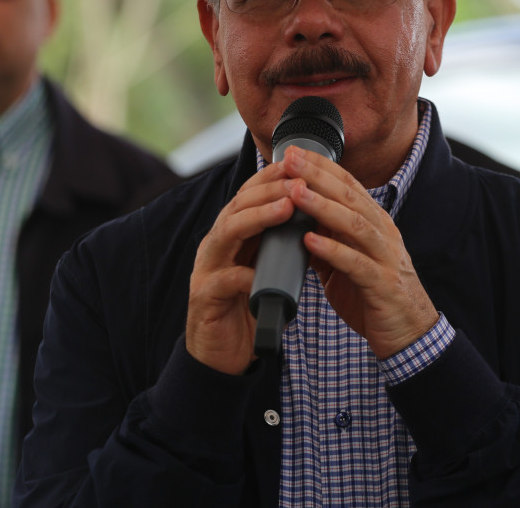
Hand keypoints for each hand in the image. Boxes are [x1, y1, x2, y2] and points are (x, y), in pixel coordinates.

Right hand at [185, 162, 295, 374]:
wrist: (223, 354)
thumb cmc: (248, 306)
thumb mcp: (266, 267)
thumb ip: (279, 242)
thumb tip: (313, 213)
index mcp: (232, 235)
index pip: (249, 195)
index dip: (272, 178)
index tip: (300, 164)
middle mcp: (216, 245)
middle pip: (238, 205)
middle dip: (269, 190)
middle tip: (299, 181)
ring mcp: (207, 270)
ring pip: (227, 233)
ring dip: (257, 217)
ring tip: (286, 208)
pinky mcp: (206, 298)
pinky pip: (224, 281)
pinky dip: (244, 275)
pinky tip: (263, 272)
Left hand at [282, 146, 438, 358]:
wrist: (408, 335)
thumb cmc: (374, 296)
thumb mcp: (347, 263)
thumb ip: (327, 242)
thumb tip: (295, 226)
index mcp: (375, 224)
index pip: (348, 185)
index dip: (321, 166)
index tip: (294, 152)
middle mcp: (382, 234)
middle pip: (349, 197)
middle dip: (317, 176)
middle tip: (290, 160)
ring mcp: (385, 258)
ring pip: (354, 224)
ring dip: (322, 206)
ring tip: (295, 193)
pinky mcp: (382, 285)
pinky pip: (356, 263)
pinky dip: (332, 251)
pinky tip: (310, 241)